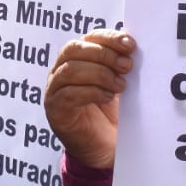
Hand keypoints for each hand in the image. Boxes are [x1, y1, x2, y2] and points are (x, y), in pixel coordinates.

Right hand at [44, 29, 133, 169]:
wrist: (106, 148)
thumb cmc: (111, 113)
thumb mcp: (118, 81)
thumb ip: (120, 62)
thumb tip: (131, 45)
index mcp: (77, 58)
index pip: (88, 37)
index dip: (108, 37)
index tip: (130, 44)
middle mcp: (60, 70)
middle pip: (74, 49)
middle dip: (103, 54)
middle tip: (127, 66)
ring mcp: (54, 90)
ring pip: (70, 70)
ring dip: (99, 74)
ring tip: (120, 85)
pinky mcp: (55, 110)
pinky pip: (69, 94)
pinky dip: (92, 92)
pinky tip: (108, 97)